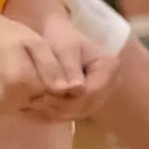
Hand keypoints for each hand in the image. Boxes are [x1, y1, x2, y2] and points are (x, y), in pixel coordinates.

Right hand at [0, 8, 78, 113]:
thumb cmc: (9, 35)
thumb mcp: (36, 44)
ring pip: (37, 111)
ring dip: (48, 102)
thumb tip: (72, 90)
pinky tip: (38, 90)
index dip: (68, 86)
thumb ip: (53, 68)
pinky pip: (24, 111)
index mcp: (21, 81)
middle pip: (47, 105)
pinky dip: (34, 104)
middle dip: (59, 97)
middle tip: (65, 81)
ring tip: (50, 83)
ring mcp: (1, 106)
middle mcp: (10, 99)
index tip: (73, 76)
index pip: (57, 94)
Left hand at [2, 0, 119, 120]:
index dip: (67, 99)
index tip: (43, 97)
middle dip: (61, 107)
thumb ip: (69, 69)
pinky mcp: (92, 100)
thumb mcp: (64, 49)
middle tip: (36, 103)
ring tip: (37, 105)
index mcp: (110, 67)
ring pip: (81, 112)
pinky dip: (59, 112)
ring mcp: (103, 93)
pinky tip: (42, 108)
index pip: (91, 92)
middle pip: (87, 105)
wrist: (58, 36)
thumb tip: (75, 90)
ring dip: (58, 112)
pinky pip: (77, 112)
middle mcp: (111, 83)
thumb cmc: (61, 37)